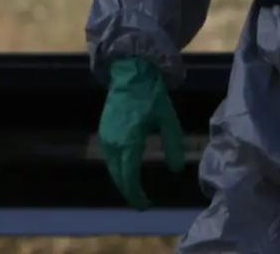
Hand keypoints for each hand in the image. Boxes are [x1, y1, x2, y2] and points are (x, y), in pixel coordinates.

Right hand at [97, 58, 186, 209]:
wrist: (130, 73)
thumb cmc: (151, 95)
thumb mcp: (168, 120)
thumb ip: (173, 145)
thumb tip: (176, 169)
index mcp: (129, 141)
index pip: (129, 177)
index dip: (136, 195)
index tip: (145, 205)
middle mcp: (113, 142)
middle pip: (118, 176)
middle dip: (128, 192)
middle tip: (141, 203)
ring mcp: (105, 136)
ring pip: (111, 167)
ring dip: (122, 180)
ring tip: (135, 190)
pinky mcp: (103, 131)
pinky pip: (109, 157)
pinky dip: (117, 168)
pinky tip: (127, 170)